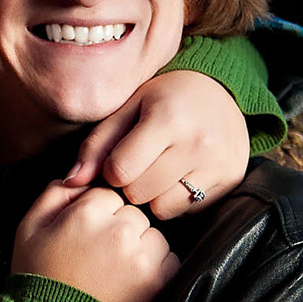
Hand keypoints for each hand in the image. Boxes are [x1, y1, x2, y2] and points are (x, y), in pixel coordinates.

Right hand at [11, 181, 177, 301]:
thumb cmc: (38, 276)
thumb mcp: (29, 229)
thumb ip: (53, 194)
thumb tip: (78, 177)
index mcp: (87, 213)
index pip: (107, 195)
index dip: (96, 213)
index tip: (85, 233)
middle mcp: (119, 230)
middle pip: (133, 212)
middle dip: (120, 227)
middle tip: (98, 253)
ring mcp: (141, 257)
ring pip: (153, 234)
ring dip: (140, 245)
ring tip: (114, 267)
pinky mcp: (156, 281)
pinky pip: (168, 259)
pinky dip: (155, 266)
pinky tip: (130, 278)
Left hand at [64, 69, 250, 217]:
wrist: (221, 91)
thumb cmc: (163, 99)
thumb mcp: (126, 110)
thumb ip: (95, 145)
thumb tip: (71, 182)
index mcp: (167, 118)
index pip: (120, 171)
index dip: (112, 170)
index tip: (118, 159)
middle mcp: (198, 141)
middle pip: (139, 193)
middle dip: (131, 183)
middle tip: (140, 164)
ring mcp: (219, 162)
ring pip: (162, 207)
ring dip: (153, 195)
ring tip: (159, 170)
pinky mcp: (231, 178)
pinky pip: (187, 210)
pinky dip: (176, 199)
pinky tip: (179, 175)